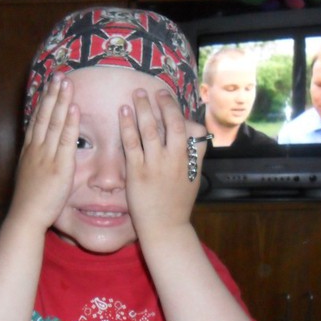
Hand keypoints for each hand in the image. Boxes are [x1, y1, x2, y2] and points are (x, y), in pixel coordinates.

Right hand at [9, 74, 79, 232]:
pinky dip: (70, 123)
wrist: (25, 216)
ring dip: (61, 101)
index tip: (49, 85)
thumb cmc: (30, 201)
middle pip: (44, 116)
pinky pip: (66, 141)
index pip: (37, 120)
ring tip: (67, 83)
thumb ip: (36, 161)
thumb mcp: (30, 175)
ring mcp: (47, 156)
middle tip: (59, 74)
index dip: (44, 101)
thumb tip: (40, 152)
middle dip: (52, 94)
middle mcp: (37, 149)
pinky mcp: (60, 167)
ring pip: (54, 123)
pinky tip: (74, 108)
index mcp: (30, 151)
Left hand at [119, 89, 207, 238]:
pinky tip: (124, 111)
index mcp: (192, 161)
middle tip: (157, 91)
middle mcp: (176, 159)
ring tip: (138, 93)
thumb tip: (191, 141)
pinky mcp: (137, 172)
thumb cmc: (177, 206)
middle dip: (165, 104)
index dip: (187, 117)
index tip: (176, 109)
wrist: (165, 229)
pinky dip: (128, 125)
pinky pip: (132, 142)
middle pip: (173, 123)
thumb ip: (192, 160)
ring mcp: (156, 165)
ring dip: (144, 107)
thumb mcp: (193, 181)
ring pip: (151, 128)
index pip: (196, 132)